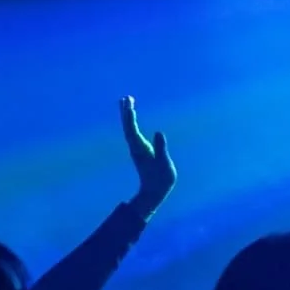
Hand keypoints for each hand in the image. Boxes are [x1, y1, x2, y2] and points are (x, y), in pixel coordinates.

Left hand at [121, 96, 175, 217]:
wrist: (154, 192)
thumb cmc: (161, 179)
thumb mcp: (164, 164)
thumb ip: (161, 148)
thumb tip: (159, 132)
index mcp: (140, 149)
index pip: (132, 131)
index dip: (130, 118)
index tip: (129, 106)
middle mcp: (135, 147)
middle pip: (127, 127)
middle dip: (126, 112)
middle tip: (126, 97)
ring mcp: (136, 148)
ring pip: (129, 128)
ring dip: (127, 115)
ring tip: (127, 102)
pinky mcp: (140, 150)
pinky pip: (133, 132)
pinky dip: (131, 122)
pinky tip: (132, 118)